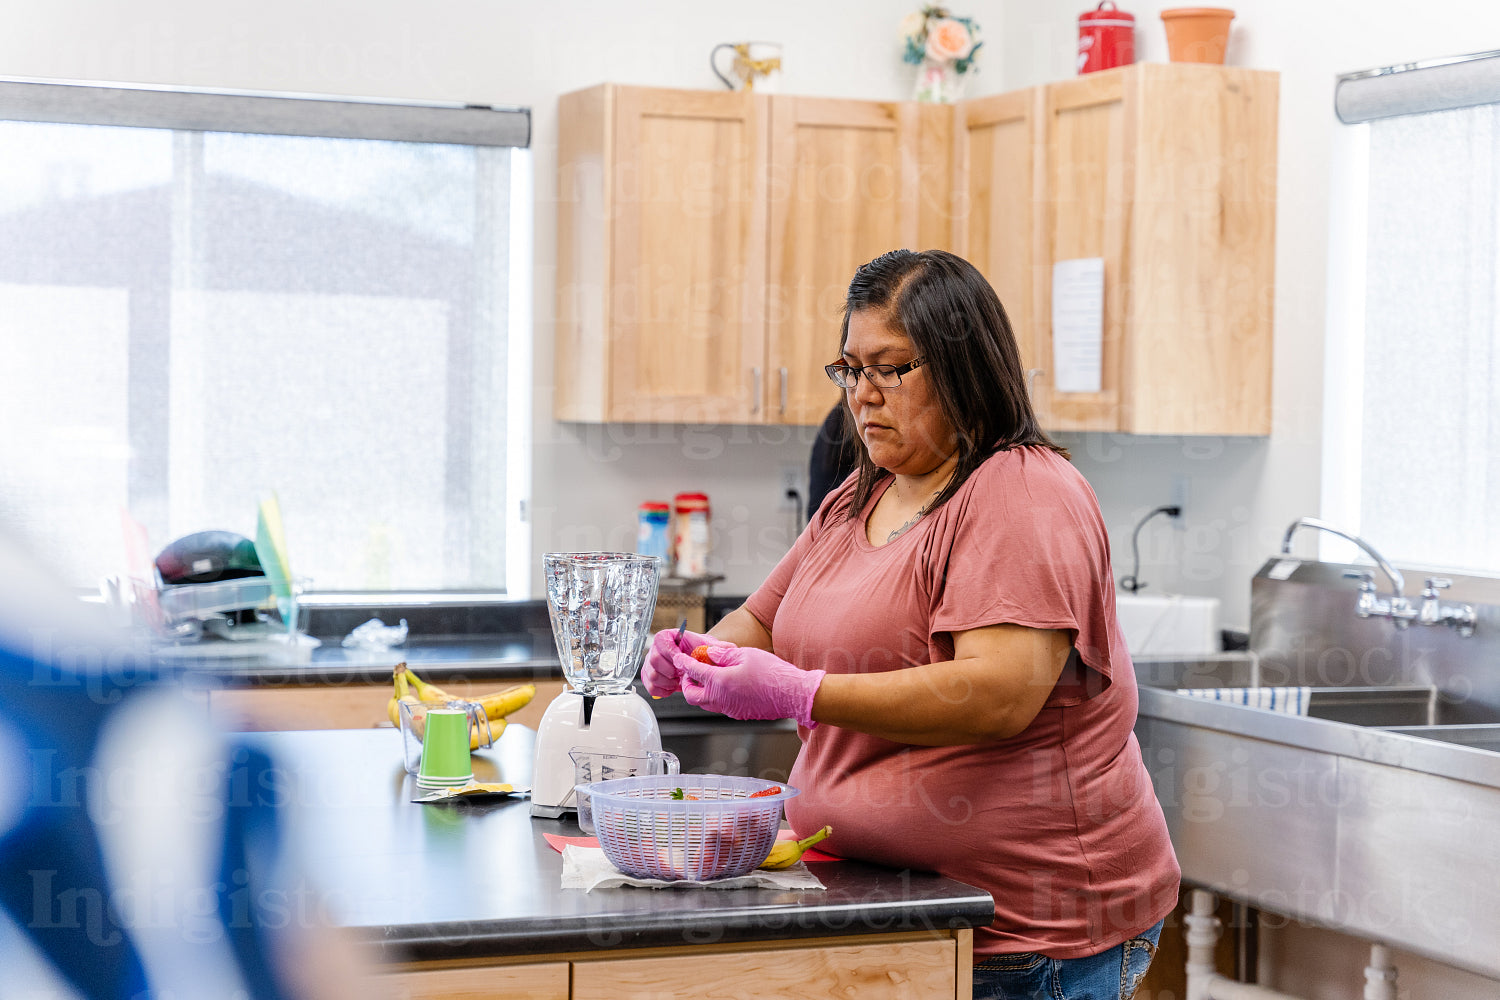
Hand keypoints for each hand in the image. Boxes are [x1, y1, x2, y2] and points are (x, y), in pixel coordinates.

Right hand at [643, 628, 729, 697]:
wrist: (693, 658)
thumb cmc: (698, 650)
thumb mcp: (709, 646)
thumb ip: (718, 647)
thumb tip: (730, 649)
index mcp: (667, 636)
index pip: (662, 643)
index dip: (672, 655)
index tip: (683, 663)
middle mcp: (656, 648)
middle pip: (654, 661)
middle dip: (671, 671)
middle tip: (682, 675)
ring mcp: (650, 663)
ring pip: (652, 676)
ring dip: (668, 682)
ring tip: (679, 681)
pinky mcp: (648, 676)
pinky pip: (650, 687)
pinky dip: (663, 691)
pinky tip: (673, 687)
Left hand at [676, 645, 824, 727]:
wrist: (793, 695)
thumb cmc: (774, 674)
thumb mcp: (747, 654)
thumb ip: (724, 654)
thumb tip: (710, 654)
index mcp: (721, 681)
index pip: (694, 671)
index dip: (684, 663)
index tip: (679, 658)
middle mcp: (722, 699)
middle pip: (691, 695)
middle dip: (687, 683)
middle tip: (692, 672)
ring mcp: (730, 709)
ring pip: (705, 704)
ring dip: (701, 691)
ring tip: (708, 678)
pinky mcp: (739, 714)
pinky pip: (719, 707)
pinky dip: (715, 697)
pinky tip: (726, 686)